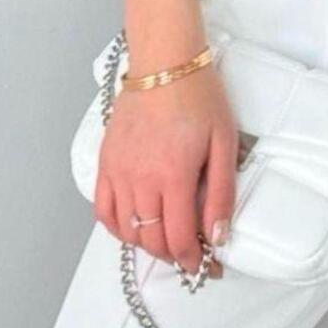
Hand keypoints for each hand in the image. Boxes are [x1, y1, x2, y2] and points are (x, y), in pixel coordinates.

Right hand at [94, 62, 239, 276]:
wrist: (164, 62)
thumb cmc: (198, 96)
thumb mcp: (223, 142)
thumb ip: (221, 193)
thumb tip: (216, 235)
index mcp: (173, 175)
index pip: (177, 238)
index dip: (191, 259)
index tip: (204, 265)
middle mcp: (141, 179)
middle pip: (151, 240)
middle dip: (172, 255)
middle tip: (189, 254)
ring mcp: (118, 171)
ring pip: (127, 230)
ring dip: (147, 243)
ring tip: (167, 239)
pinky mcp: (106, 162)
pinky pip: (103, 210)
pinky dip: (117, 227)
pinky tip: (134, 227)